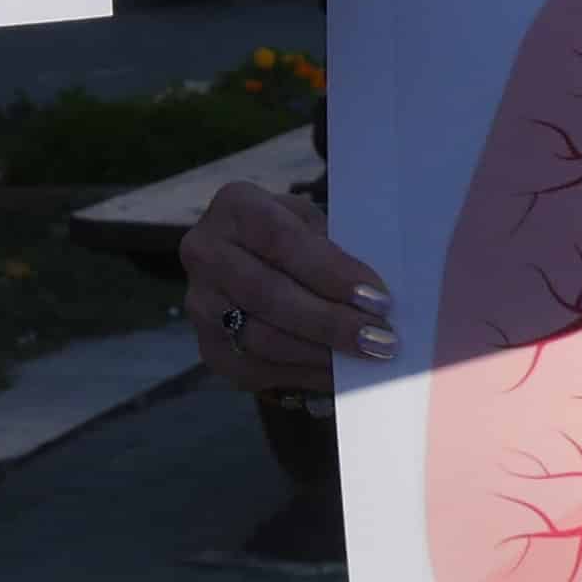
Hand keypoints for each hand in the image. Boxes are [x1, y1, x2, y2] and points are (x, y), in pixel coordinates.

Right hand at [183, 179, 390, 397]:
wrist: (251, 261)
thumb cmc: (294, 239)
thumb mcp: (312, 224)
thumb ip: (335, 252)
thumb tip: (376, 298)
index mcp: (235, 206)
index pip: (281, 240)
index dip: (330, 272)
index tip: (377, 299)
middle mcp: (205, 252)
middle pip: (268, 295)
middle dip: (331, 322)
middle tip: (380, 339)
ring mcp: (200, 303)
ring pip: (263, 338)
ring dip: (321, 354)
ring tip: (366, 358)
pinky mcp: (209, 347)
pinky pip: (258, 368)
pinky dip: (306, 374)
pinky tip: (341, 374)